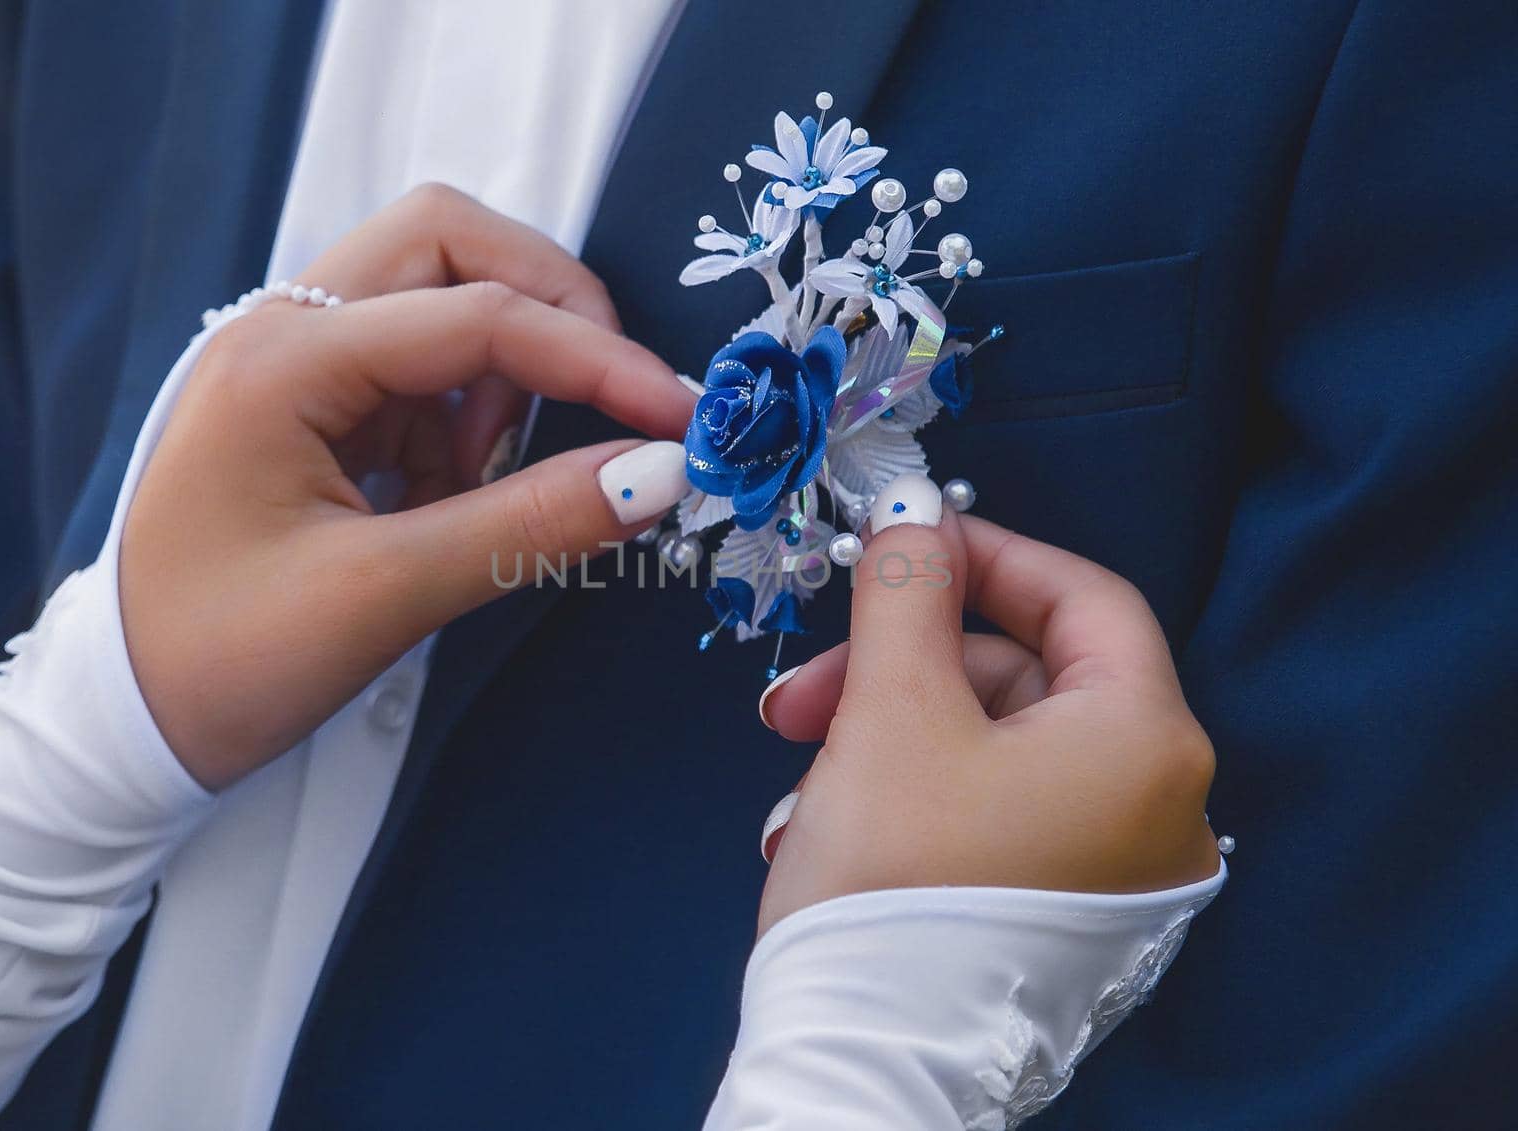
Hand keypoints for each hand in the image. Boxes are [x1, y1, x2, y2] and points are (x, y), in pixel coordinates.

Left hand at [120, 185, 695, 789]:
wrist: (122, 722)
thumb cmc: (223, 662)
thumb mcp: (384, 596)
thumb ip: (529, 523)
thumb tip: (662, 474)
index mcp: (281, 360)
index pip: (477, 317)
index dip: (597, 361)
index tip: (680, 420)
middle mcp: (284, 330)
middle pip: (449, 241)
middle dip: (547, 306)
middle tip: (600, 401)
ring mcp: (297, 361)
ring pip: (439, 291)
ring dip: (501, 368)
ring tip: (483, 483)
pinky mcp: (316, 405)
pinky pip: (423, 367)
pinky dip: (469, 416)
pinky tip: (449, 497)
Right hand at [754, 474, 1220, 935]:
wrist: (864, 1068)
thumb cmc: (895, 887)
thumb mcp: (891, 706)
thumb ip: (909, 588)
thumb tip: (915, 511)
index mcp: (1146, 743)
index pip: (1083, 597)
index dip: (987, 557)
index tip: (905, 549)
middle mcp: (1160, 809)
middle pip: (1023, 679)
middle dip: (901, 667)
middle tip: (807, 690)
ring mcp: (1117, 871)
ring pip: (994, 748)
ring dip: (887, 737)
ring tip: (803, 776)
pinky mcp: (1066, 916)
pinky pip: (994, 813)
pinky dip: (914, 797)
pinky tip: (832, 820)